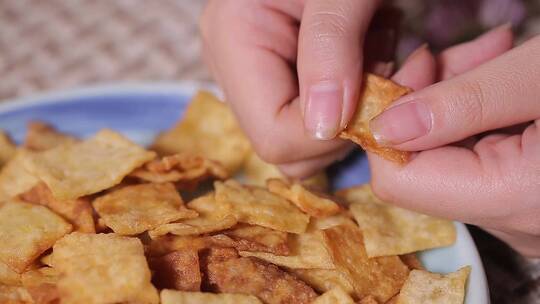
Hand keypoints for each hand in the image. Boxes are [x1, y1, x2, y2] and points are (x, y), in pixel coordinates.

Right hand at [200, 0, 386, 176]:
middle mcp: (233, 64)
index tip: (383, 89)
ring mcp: (254, 71)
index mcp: (232, 39)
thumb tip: (324, 127)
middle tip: (380, 60)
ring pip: (309, 135)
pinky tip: (363, 46)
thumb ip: (331, 47)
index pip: (274, 134)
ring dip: (356, 102)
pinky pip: (320, 112)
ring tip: (371, 40)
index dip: (334, 131)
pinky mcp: (280, 72)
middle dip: (348, 117)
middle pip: (290, 145)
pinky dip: (355, 90)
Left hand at [369, 25, 539, 256]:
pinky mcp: (535, 198)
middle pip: (425, 166)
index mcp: (518, 197)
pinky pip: (485, 161)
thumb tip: (386, 127)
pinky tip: (510, 81)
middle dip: (430, 102)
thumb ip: (463, 102)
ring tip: (498, 54)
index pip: (400, 180)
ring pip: (453, 159)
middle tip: (464, 52)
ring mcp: (528, 214)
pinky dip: (484, 116)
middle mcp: (520, 221)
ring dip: (459, 101)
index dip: (389, 124)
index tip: (408, 73)